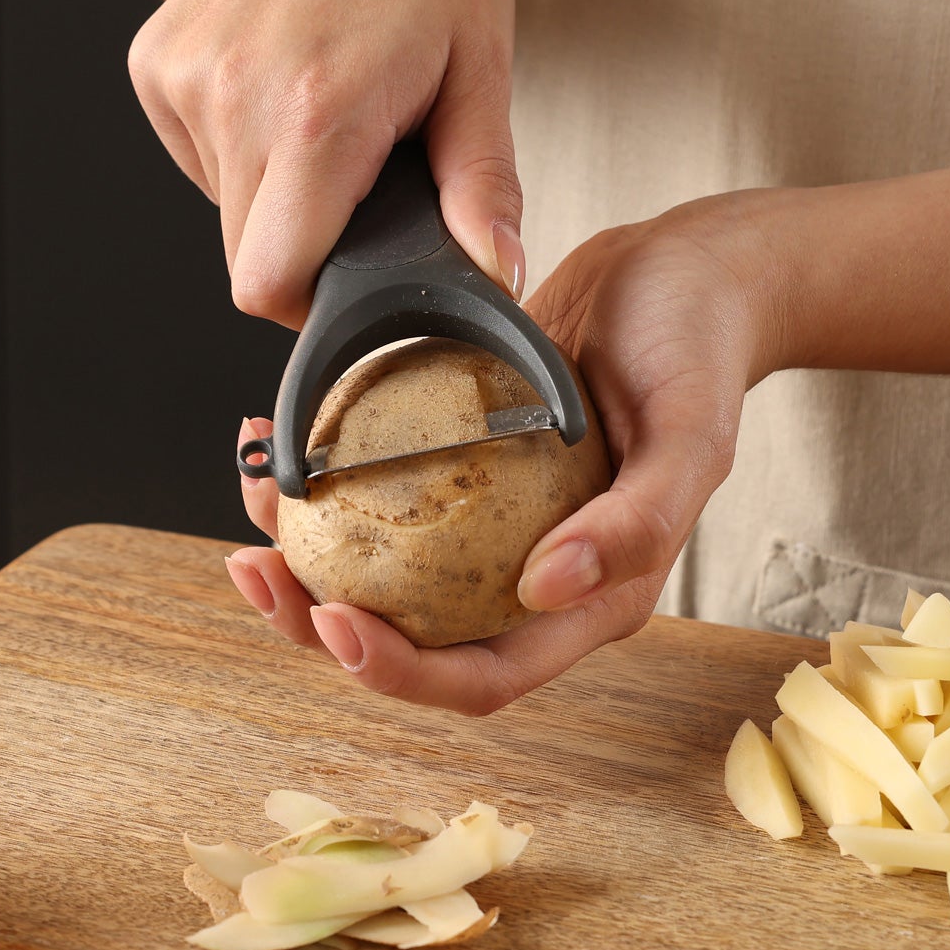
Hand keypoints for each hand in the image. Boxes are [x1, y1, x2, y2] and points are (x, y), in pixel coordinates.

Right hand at [128, 0, 524, 327]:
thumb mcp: (479, 63)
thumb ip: (483, 182)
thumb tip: (499, 271)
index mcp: (320, 112)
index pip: (270, 281)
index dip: (312, 303)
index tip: (351, 278)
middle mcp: (236, 97)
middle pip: (245, 257)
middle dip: (301, 248)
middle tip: (356, 187)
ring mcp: (186, 78)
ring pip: (222, 207)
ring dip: (272, 192)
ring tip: (322, 116)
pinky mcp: (156, 64)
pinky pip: (196, 157)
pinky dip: (237, 147)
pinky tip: (279, 86)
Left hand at [225, 195, 787, 712]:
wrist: (685, 273)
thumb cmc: (701, 351)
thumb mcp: (694, 435)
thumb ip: (635, 523)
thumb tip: (548, 589)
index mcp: (587, 598)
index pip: (483, 676)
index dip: (402, 673)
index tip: (335, 623)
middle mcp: (526, 578)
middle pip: (410, 642)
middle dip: (321, 627)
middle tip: (257, 571)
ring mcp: (485, 530)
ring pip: (379, 581)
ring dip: (305, 565)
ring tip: (248, 520)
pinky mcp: (455, 475)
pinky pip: (377, 502)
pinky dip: (320, 490)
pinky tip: (273, 452)